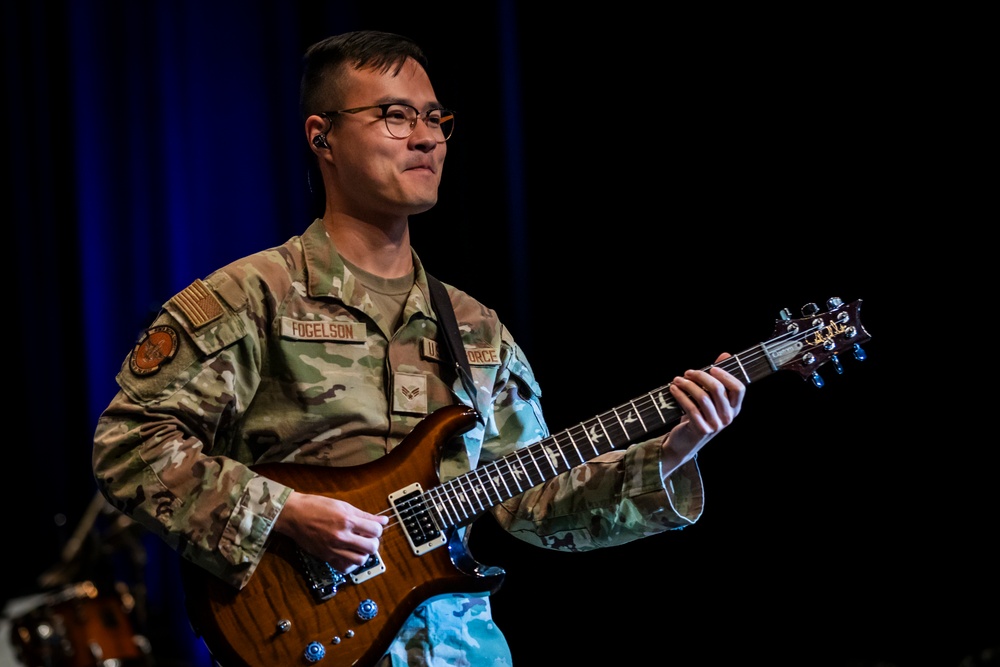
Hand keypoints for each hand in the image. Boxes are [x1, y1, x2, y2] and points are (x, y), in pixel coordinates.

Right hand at [274, 491, 388, 572]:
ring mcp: (333, 549)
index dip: (377, 529)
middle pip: (371, 547)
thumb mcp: (343, 505)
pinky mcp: (326, 557)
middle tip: (368, 538)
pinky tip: (349, 555)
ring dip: (363, 554)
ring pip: (360, 560)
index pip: (375, 530)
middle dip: (373, 542)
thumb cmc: (316, 506)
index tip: (373, 528)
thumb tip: (383, 519)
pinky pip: (344, 568)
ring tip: (359, 546)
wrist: (294, 515)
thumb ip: (364, 515)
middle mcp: (341, 537)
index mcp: (347, 520)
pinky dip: (350, 564)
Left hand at [660, 352, 744, 474]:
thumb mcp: (709, 398)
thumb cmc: (698, 416)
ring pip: (703, 397)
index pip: (739, 388)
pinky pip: (691, 408)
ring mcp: (716, 425)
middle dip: (701, 376)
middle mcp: (728, 417)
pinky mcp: (702, 430)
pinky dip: (680, 396)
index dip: (726, 375)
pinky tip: (673, 389)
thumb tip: (725, 355)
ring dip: (687, 385)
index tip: (711, 368)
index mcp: (734, 408)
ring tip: (677, 380)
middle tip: (688, 372)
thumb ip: (718, 377)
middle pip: (718, 389)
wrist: (684, 443)